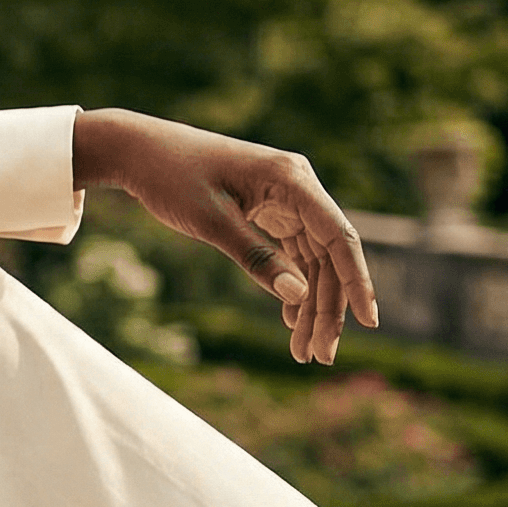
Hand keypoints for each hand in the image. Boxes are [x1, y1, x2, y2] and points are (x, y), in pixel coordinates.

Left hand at [71, 108, 378, 364]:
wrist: (138, 150)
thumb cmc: (171, 176)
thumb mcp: (210, 221)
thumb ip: (255, 258)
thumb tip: (298, 296)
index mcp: (291, 179)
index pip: (339, 236)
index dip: (357, 281)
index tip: (369, 322)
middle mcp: (297, 186)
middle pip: (328, 255)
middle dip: (327, 307)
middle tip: (320, 356)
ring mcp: (285, 198)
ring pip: (312, 258)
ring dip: (311, 303)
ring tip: (305, 350)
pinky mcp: (268, 209)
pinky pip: (292, 251)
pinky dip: (292, 284)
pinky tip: (292, 320)